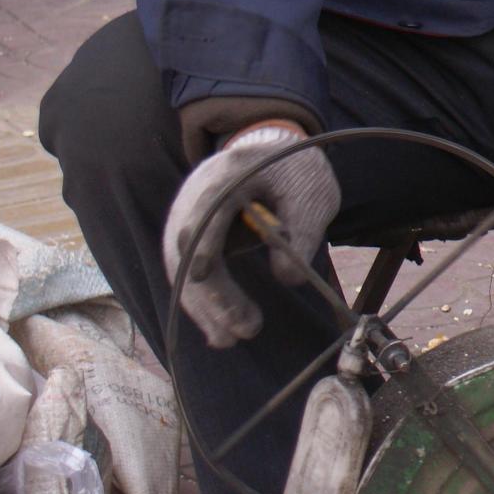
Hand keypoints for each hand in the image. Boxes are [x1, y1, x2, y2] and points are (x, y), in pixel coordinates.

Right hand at [161, 123, 340, 347]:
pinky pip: (188, 275)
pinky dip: (203, 304)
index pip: (207, 208)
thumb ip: (303, 230)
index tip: (205, 273)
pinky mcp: (189, 240)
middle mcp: (195, 196)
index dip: (203, 240)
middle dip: (212, 292)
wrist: (272, 153)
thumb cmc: (295, 172)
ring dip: (205, 308)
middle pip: (189, 247)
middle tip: (246, 328)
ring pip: (182, 269)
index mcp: (227, 175)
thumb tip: (289, 279)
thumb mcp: (311, 193)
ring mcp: (185, 218)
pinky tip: (219, 333)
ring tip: (231, 339)